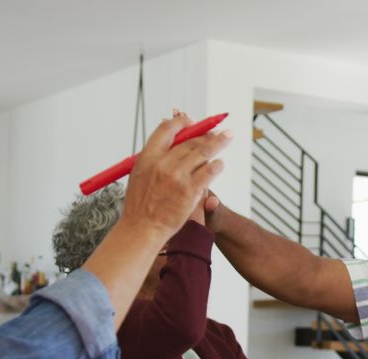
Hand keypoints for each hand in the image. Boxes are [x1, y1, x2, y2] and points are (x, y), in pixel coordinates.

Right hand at [121, 114, 232, 241]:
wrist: (143, 229)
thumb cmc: (140, 206)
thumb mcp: (139, 175)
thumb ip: (154, 159)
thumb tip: (169, 143)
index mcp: (147, 157)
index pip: (167, 129)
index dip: (182, 122)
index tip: (192, 122)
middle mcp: (163, 163)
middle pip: (189, 140)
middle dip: (206, 133)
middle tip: (216, 131)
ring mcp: (178, 176)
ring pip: (203, 152)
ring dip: (218, 142)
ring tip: (228, 136)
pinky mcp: (190, 189)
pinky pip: (209, 171)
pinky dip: (217, 166)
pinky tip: (221, 164)